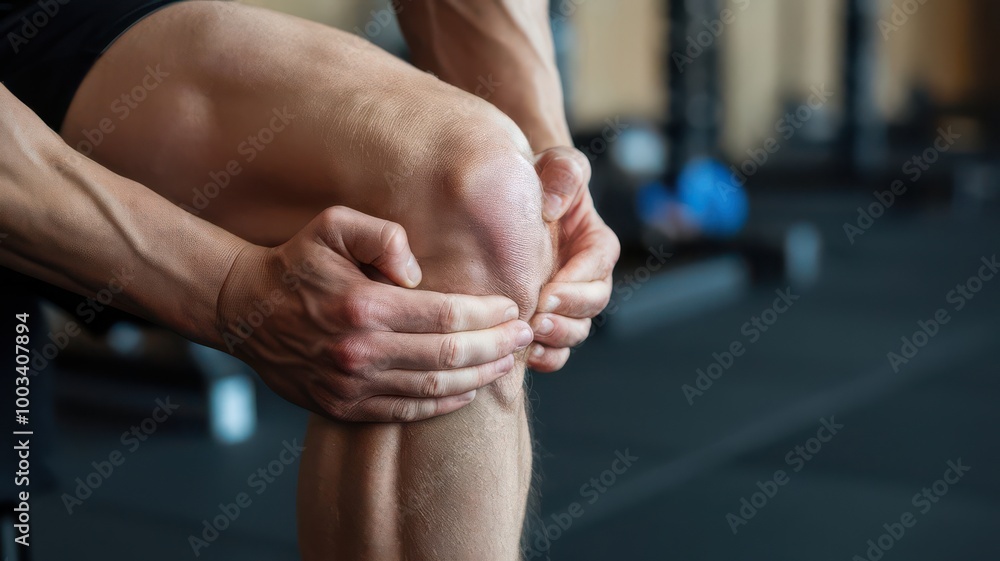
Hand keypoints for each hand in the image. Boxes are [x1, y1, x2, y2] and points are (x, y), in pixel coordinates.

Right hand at [215, 206, 533, 421]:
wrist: (245, 311)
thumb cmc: (297, 263)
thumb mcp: (332, 226)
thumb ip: (381, 234)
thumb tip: (417, 272)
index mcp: (363, 306)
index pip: (447, 315)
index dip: (488, 314)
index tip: (513, 307)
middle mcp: (359, 352)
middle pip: (450, 356)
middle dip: (497, 347)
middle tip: (524, 337)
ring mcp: (351, 386)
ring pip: (434, 391)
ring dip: (479, 378)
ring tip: (508, 363)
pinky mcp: (343, 408)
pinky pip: (407, 413)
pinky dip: (444, 405)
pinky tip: (470, 392)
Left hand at [529, 147, 620, 371]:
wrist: (509, 200)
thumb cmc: (538, 180)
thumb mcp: (556, 164)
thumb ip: (563, 173)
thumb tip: (551, 208)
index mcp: (596, 242)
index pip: (599, 265)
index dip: (578, 282)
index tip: (549, 289)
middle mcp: (586, 276)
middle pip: (593, 304)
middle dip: (568, 313)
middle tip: (539, 315)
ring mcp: (567, 302)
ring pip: (576, 330)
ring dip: (558, 337)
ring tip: (532, 333)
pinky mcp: (546, 320)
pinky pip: (556, 349)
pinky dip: (547, 356)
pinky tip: (526, 353)